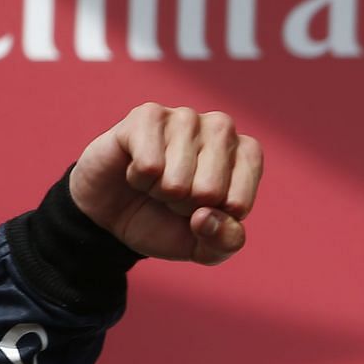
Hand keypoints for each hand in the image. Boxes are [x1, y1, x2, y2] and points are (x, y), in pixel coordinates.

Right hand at [68, 103, 262, 264]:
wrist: (116, 214)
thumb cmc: (169, 222)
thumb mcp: (205, 247)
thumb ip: (225, 241)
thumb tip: (206, 217)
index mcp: (247, 156)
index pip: (238, 203)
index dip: (212, 219)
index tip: (202, 209)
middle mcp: (222, 129)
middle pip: (209, 191)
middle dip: (186, 206)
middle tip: (175, 195)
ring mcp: (186, 118)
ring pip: (177, 180)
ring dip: (161, 193)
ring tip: (157, 181)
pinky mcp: (148, 115)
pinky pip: (149, 165)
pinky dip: (139, 179)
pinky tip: (138, 168)